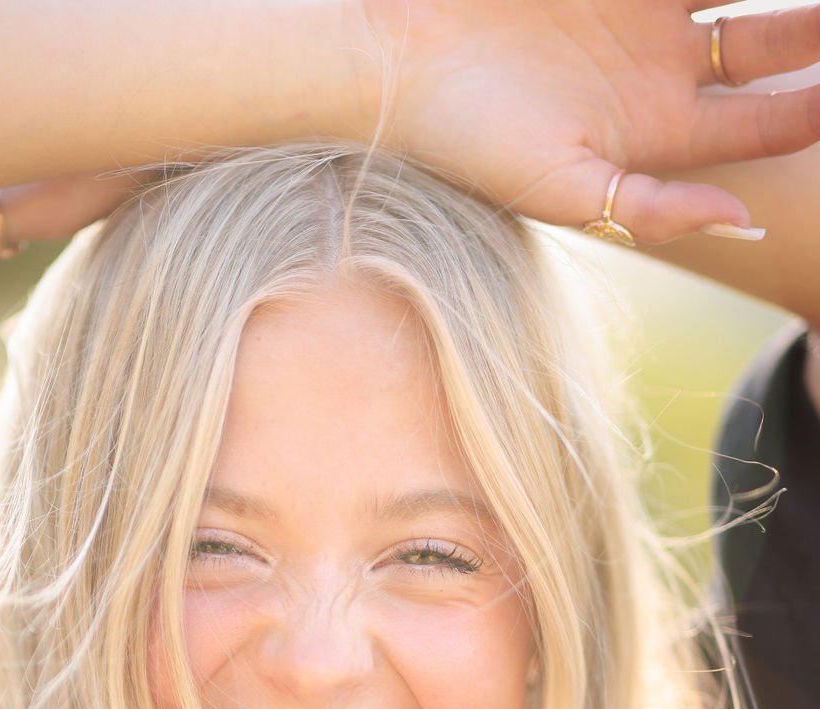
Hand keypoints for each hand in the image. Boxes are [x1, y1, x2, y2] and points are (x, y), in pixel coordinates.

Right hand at [367, 0, 819, 241]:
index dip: (818, 109)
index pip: (769, 120)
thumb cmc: (470, 140)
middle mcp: (666, 64)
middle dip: (817, 34)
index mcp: (663, 129)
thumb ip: (655, 208)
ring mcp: (644, 7)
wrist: (396, 58)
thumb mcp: (566, 191)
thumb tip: (746, 222)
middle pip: (775, 39)